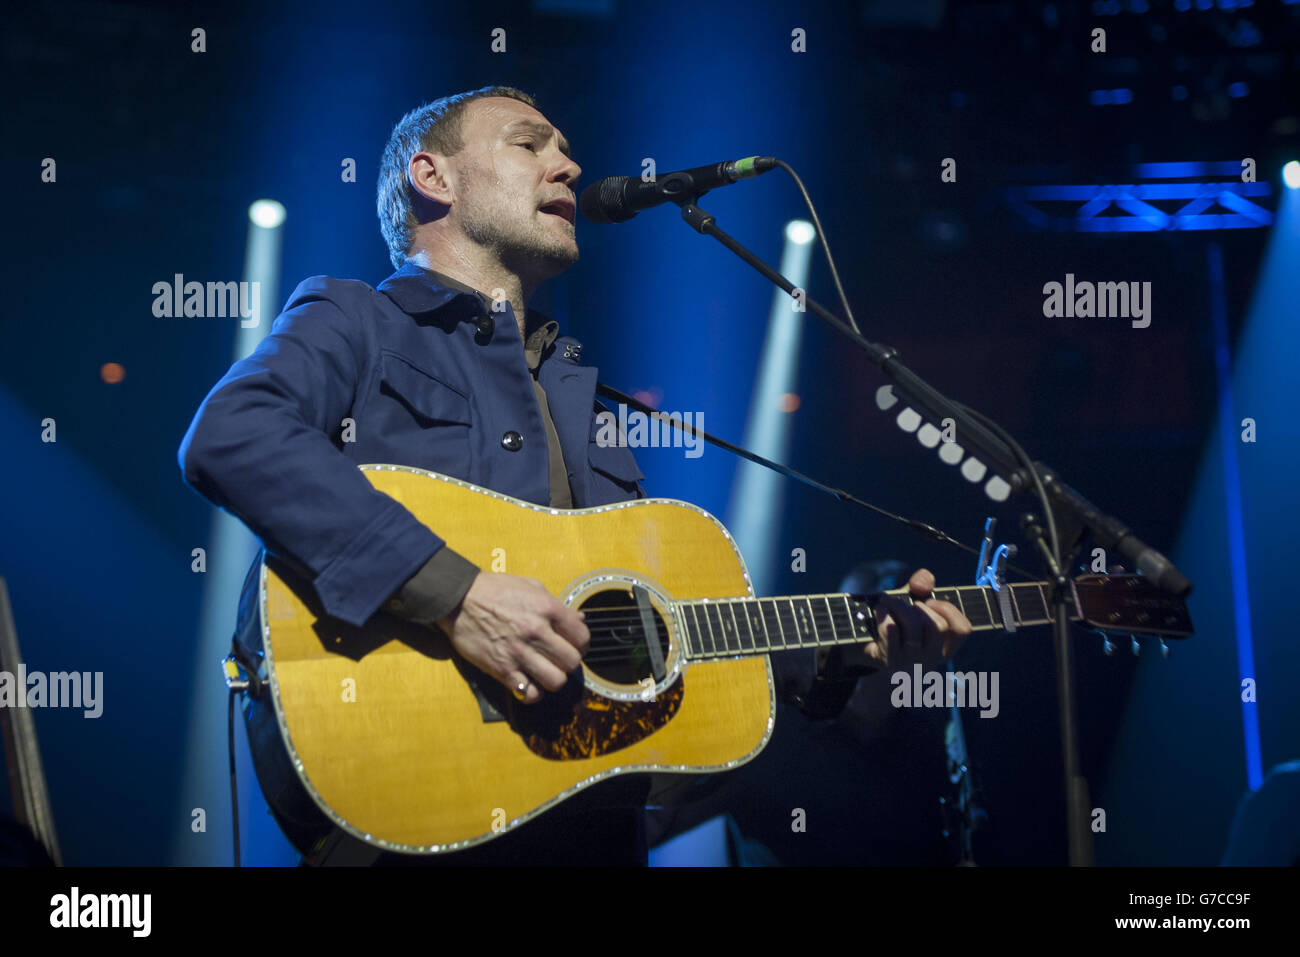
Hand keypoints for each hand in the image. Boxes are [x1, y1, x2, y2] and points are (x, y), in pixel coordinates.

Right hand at [437, 573, 588, 703]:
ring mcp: (519, 652)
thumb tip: (580, 619)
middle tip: (558, 659)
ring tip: (545, 672)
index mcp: (547, 609)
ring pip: (556, 681)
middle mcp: (537, 632)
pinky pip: (530, 693)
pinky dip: (533, 692)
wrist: (459, 599)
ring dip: (553, 679)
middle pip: (572, 662)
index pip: (582, 637)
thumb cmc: (495, 590)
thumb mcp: (531, 587)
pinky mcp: (502, 669)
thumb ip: (557, 605)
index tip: (573, 645)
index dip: (581, 643)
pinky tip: (529, 683)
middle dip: (568, 663)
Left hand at [863, 568, 971, 669]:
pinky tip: (879, 612)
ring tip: (885, 601)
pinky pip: (891, 632)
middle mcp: (931, 658)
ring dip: (897, 605)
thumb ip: (922, 583)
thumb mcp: (912, 598)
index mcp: (944, 646)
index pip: (962, 629)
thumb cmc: (895, 620)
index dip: (948, 610)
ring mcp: (911, 662)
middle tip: (902, 602)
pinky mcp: (889, 661)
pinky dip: (884, 616)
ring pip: (914, 627)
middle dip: (919, 605)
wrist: (865, 644)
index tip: (929, 602)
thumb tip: (920, 584)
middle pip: (938, 626)